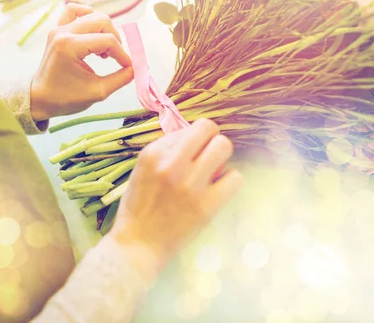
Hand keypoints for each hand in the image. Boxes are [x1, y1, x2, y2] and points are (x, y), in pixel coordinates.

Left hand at [30, 3, 133, 121]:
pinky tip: (93, 32)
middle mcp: (63, 32)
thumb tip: (138, 69)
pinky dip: (87, 17)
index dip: (122, 54)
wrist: (40, 98)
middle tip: (117, 57)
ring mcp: (59, 28)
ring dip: (104, 29)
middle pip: (102, 21)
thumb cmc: (66, 98)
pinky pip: (74, 11)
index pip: (108, 41)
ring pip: (90, 14)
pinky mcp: (57, 29)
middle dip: (116, 39)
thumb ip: (121, 79)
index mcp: (70, 46)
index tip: (128, 67)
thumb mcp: (97, 92)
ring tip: (103, 49)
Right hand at [109, 119, 242, 280]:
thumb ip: (165, 150)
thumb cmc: (139, 207)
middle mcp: (172, 165)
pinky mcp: (207, 206)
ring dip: (221, 156)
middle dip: (210, 138)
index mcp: (152, 154)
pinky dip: (229, 180)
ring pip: (224, 147)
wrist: (138, 245)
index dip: (191, 139)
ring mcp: (191, 185)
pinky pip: (235, 177)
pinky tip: (218, 188)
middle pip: (208, 128)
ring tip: (212, 170)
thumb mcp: (142, 169)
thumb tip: (194, 134)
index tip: (187, 154)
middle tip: (206, 154)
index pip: (186, 128)